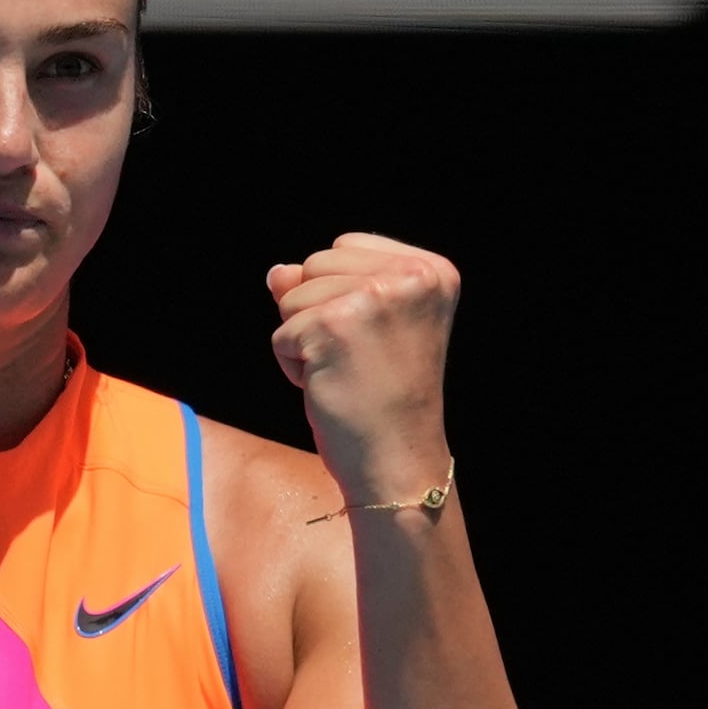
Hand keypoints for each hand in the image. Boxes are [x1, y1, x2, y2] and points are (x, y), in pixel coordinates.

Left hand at [265, 233, 458, 497]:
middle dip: (319, 315)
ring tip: (348, 374)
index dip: (342, 295)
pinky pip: (281, 334)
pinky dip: (294, 368)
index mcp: (432, 271)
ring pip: (291, 297)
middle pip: (314, 265)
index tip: (378, 341)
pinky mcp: (333, 325)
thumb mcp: (364, 329)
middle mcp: (411, 276)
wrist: (398, 461)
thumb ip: (325, 287)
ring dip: (305, 341)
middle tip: (361, 362)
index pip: (345, 247)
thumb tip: (275, 272)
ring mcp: (373, 297)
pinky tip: (333, 388)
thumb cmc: (384, 401)